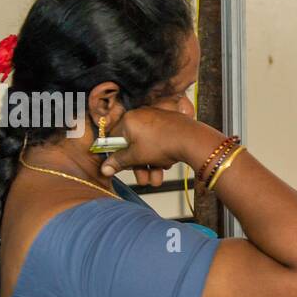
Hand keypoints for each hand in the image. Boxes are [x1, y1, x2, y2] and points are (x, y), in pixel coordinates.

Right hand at [99, 107, 218, 182]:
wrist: (192, 139)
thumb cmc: (162, 144)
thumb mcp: (136, 157)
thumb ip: (119, 162)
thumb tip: (104, 168)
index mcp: (128, 119)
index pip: (115, 139)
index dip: (118, 156)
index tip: (120, 167)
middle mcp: (141, 115)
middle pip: (133, 145)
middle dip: (139, 167)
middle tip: (143, 180)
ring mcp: (157, 119)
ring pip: (148, 146)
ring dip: (151, 166)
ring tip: (156, 180)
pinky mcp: (169, 124)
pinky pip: (160, 141)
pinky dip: (161, 155)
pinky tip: (166, 166)